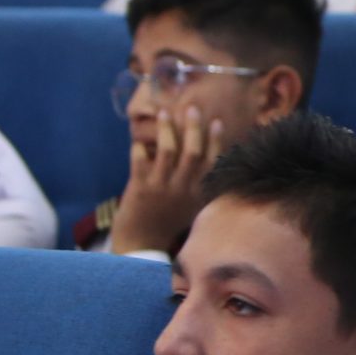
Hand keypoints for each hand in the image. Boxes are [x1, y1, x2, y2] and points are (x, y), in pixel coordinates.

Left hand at [110, 103, 223, 254]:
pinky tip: (138, 141)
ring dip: (167, 129)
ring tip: (163, 113)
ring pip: (168, 151)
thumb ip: (198, 185)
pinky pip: (140, 161)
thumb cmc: (168, 224)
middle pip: (193, 151)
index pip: (212, 161)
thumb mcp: (192, 207)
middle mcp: (183, 188)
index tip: (217, 122)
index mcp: (199, 192)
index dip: (215, 140)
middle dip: (194, 127)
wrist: (142, 245)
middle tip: (192, 108)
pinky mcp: (140, 188)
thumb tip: (205, 157)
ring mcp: (162, 187)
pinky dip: (139, 148)